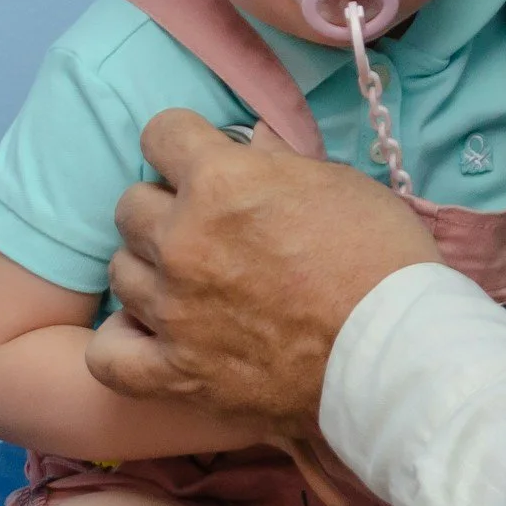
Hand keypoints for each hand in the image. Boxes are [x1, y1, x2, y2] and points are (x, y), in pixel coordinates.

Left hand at [84, 111, 439, 434]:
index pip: (161, 133)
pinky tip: (152, 332)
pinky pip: (107, 351)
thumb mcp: (339, 185)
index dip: (186, 143)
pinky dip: (124, 340)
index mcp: (222, 181)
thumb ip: (277, 162)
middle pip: (131, 204)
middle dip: (166, 208)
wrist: (398, 355)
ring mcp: (172, 310)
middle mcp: (183, 240)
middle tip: (208, 229)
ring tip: (191, 284)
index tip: (204, 159)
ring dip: (152, 270)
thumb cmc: (384, 261)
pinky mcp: (173, 373)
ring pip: (120, 270)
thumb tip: (247, 145)